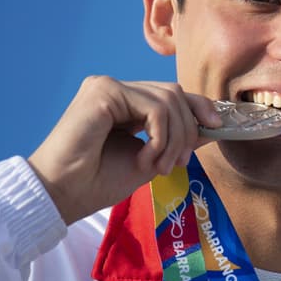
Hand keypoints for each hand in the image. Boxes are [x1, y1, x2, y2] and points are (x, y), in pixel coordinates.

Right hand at [27, 76, 222, 224]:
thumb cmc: (99, 181)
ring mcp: (108, 87)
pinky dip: (160, 137)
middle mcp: (116, 90)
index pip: (172, 94)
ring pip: (168, 100)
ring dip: (174, 139)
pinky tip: (146, 158)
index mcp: (125, 105)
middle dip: (187, 130)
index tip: (216, 128)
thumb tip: (212, 125)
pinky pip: (154, 108)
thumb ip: (177, 140)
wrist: (64, 194)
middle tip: (179, 164)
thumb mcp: (152, 158)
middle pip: (174, 94)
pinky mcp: (103, 90)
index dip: (199, 107)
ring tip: (160, 167)